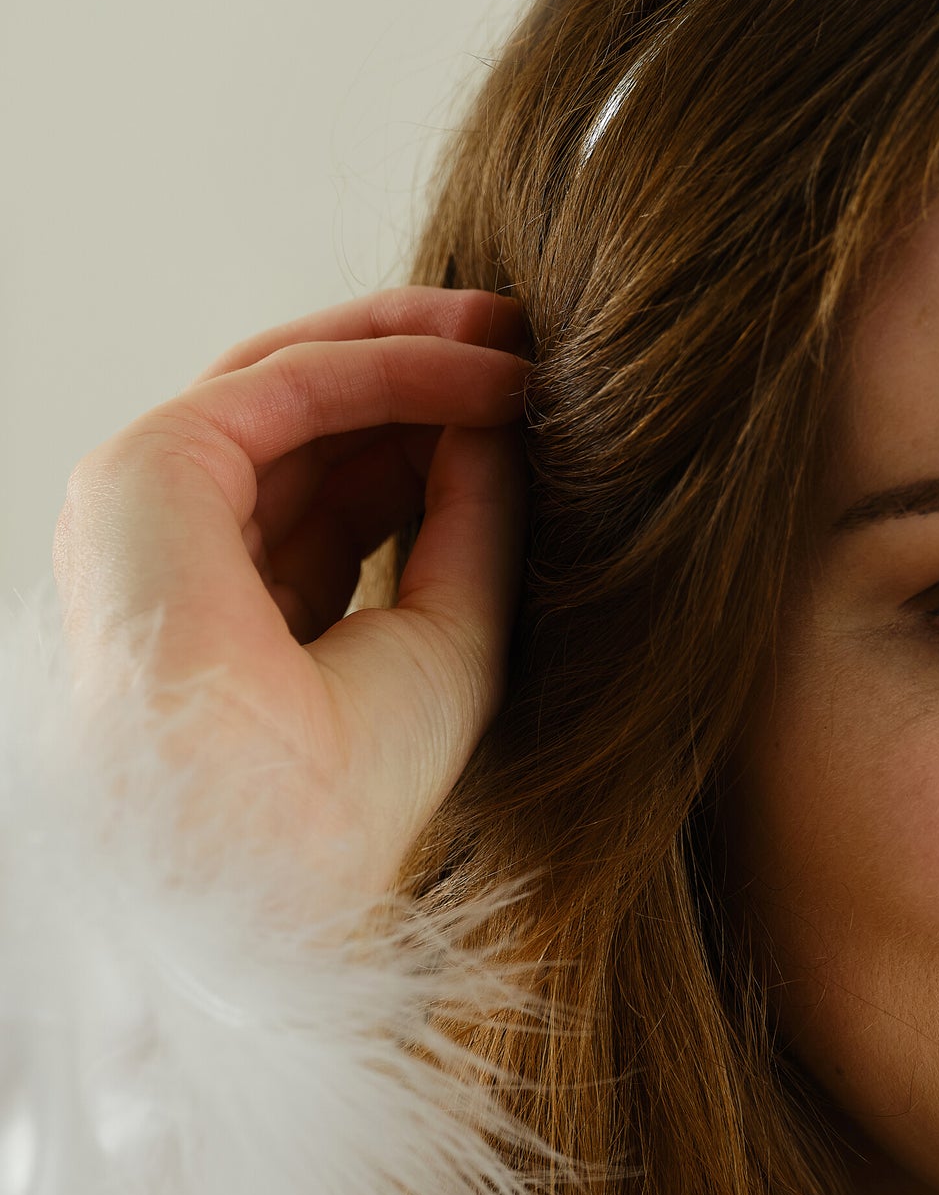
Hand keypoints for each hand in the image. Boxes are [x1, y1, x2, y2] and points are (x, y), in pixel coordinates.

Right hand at [53, 288, 531, 906]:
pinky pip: (288, 383)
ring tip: (523, 338)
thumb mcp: (451, 626)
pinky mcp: (150, 471)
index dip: (434, 424)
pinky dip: (394, 365)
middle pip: (311, 415)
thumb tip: (506, 411)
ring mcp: (156, 508)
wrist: (271, 857)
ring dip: (416, 347)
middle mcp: (187, 549)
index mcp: (240, 602)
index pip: (338, 477)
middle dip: (424, 364)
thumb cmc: (350, 788)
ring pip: (292, 379)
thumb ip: (471, 513)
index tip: (532, 395)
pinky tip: (490, 371)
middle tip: (531, 337)